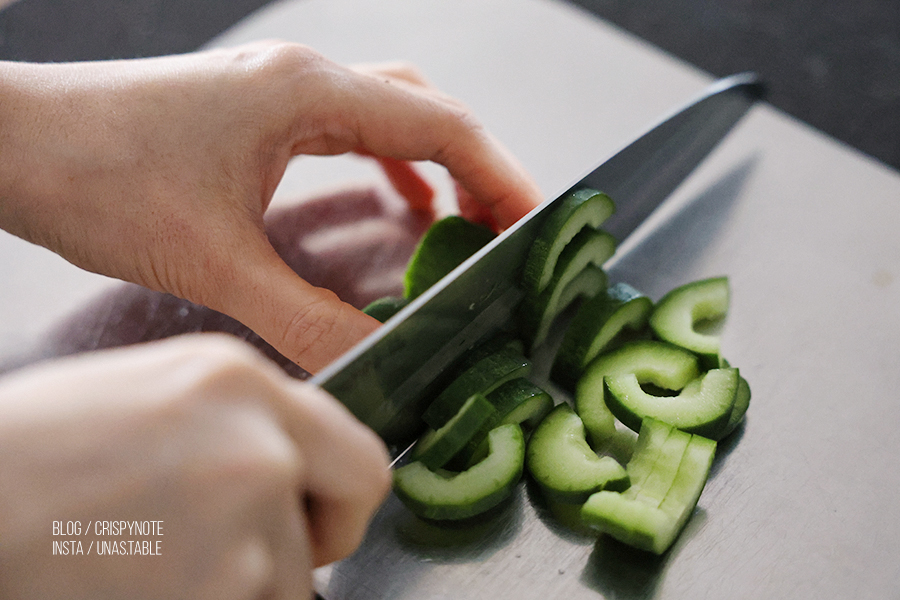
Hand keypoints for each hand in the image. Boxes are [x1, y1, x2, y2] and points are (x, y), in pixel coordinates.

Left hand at [0, 43, 542, 372]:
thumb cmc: (99, 180)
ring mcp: (279, 87)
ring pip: (391, 112)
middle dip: (479, 170)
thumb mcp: (215, 262)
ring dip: (437, 162)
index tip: (534, 225)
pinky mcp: (257, 109)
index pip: (440, 127)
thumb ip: (305, 318)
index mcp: (308, 95)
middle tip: (510, 231)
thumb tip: (376, 361)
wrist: (14, 140)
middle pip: (427, 111)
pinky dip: (388, 162)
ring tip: (466, 218)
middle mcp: (303, 78)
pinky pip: (350, 126)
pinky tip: (394, 201)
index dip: (500, 177)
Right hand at [0, 334, 390, 599]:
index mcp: (238, 381)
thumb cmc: (35, 455)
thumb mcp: (154, 395)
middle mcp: (259, 445)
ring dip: (237, 584)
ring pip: (287, 580)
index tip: (314, 517)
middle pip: (349, 513)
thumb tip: (289, 464)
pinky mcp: (223, 589)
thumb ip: (238, 421)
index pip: (357, 452)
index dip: (339, 498)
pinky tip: (147, 583)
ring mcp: (245, 522)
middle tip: (249, 554)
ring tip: (155, 561)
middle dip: (313, 544)